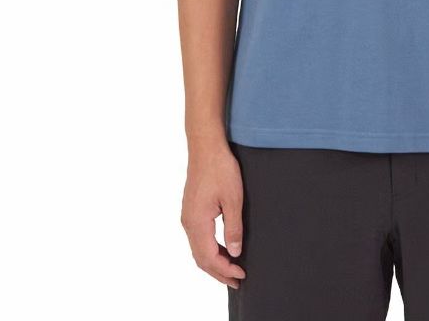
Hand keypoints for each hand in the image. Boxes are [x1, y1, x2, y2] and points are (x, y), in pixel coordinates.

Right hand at [181, 142, 247, 288]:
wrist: (206, 147)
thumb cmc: (220, 168)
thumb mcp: (233, 199)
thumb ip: (233, 228)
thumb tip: (234, 252)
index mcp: (197, 222)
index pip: (209, 257)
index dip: (225, 270)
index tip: (241, 275)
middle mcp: (188, 222)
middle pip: (200, 258)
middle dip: (218, 272)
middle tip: (237, 280)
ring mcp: (187, 216)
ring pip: (198, 249)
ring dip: (213, 261)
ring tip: (231, 269)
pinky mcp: (190, 210)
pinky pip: (198, 238)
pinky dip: (209, 249)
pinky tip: (222, 248)